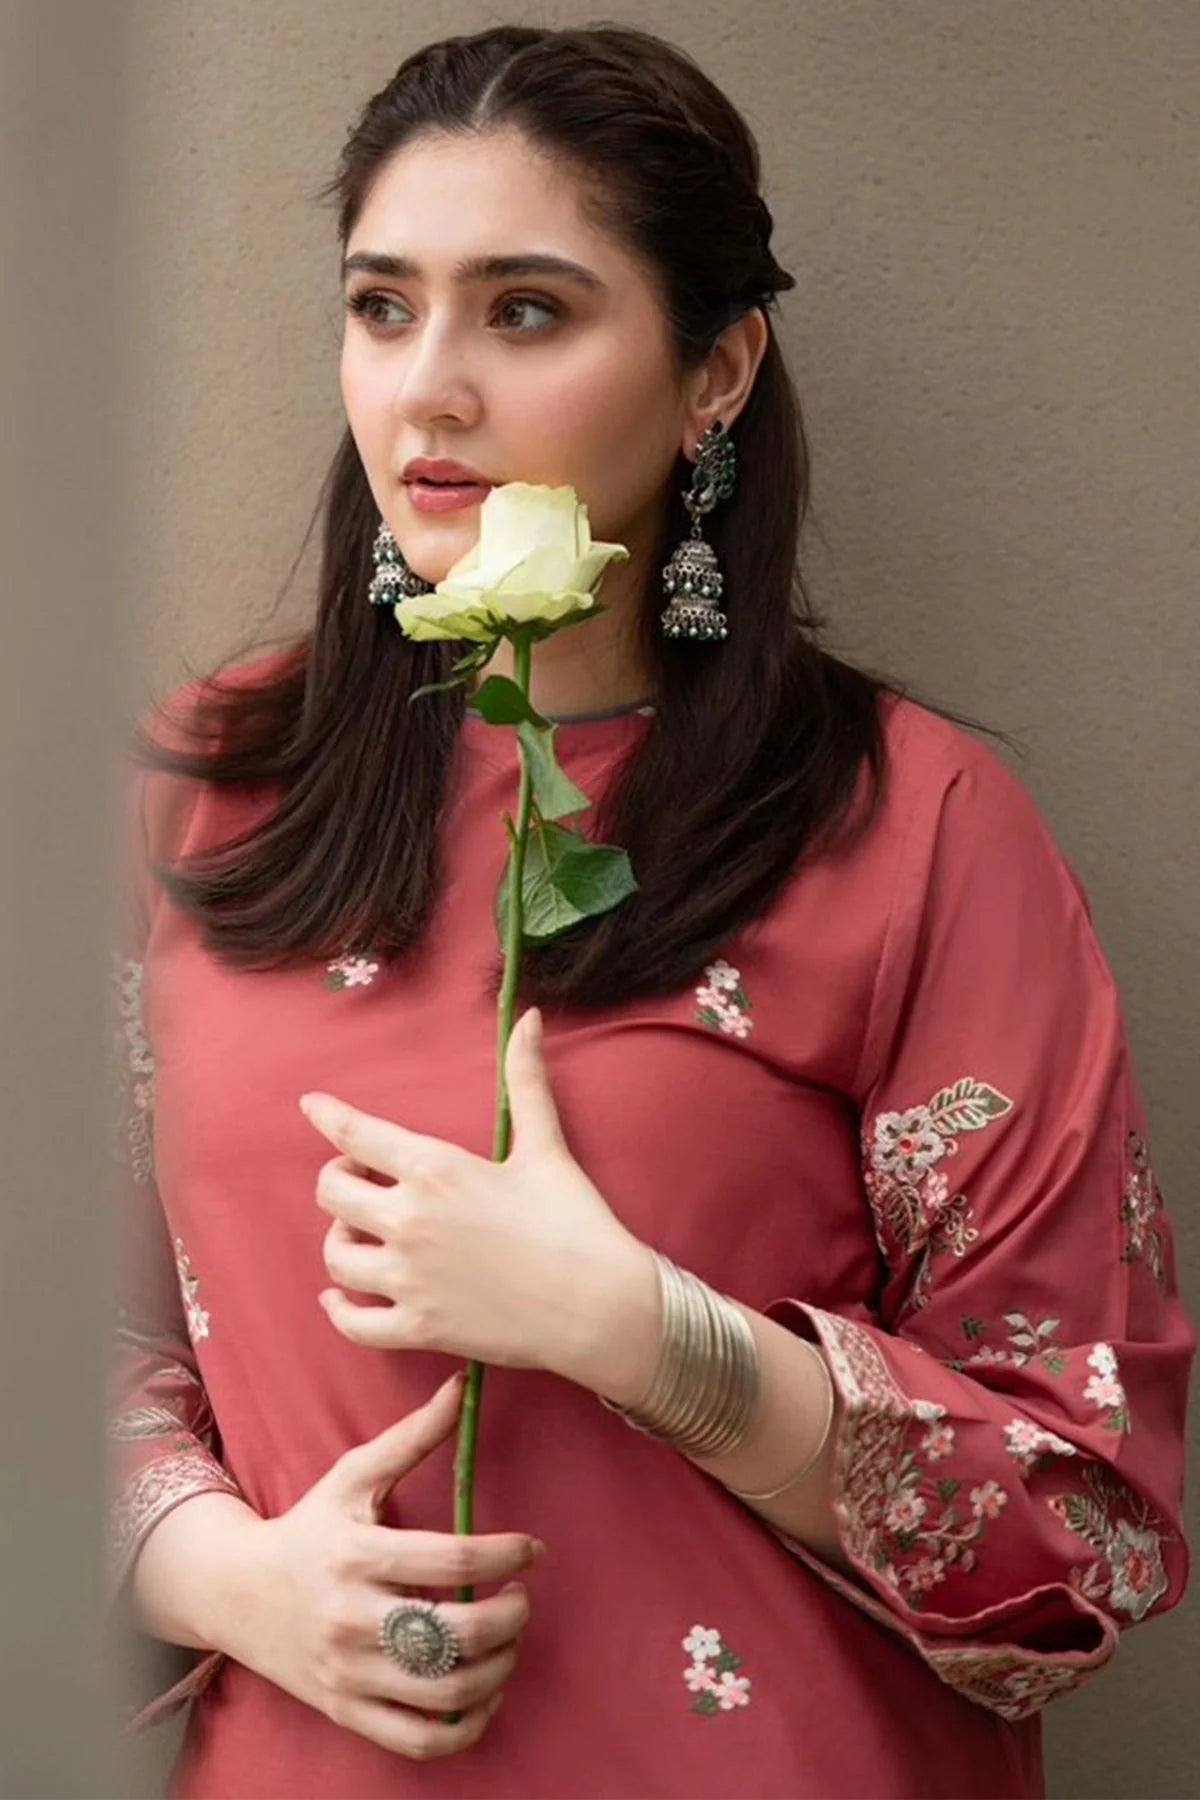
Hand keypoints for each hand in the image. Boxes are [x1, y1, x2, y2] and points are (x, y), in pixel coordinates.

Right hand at [229, 1373, 542, 1759]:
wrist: (237, 1594)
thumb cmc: (309, 1527)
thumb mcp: (352, 1476)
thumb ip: (411, 1436)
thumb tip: (461, 1385)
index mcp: (357, 1555)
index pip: (452, 1560)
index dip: (506, 1554)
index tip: (532, 1548)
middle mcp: (351, 1618)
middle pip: (455, 1633)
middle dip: (510, 1618)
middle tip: (523, 1599)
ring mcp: (348, 1672)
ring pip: (445, 1691)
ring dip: (498, 1670)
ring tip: (510, 1642)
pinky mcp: (347, 1710)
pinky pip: (419, 1739)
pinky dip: (466, 1726)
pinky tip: (485, 1693)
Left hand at [300, 1008, 660, 1395]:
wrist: (602, 1306)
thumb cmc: (577, 1221)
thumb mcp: (546, 1145)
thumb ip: (525, 1080)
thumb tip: (527, 1017)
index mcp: (437, 1168)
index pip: (357, 1133)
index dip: (328, 1115)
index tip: (311, 1106)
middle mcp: (411, 1220)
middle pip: (330, 1192)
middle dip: (338, 1179)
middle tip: (364, 1179)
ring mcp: (410, 1278)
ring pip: (335, 1256)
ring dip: (341, 1240)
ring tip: (364, 1235)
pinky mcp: (419, 1327)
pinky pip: (352, 1322)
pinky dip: (339, 1309)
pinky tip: (341, 1298)